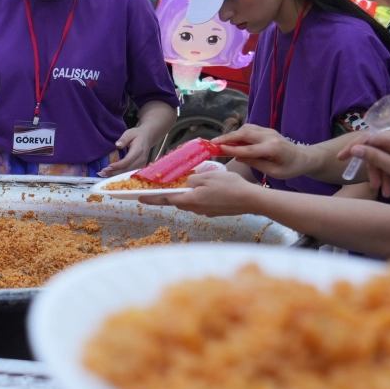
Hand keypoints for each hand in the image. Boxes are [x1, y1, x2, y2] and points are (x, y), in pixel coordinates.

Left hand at [100, 122, 165, 175]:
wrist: (148, 137)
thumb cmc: (137, 134)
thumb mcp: (129, 133)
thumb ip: (124, 139)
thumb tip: (117, 145)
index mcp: (138, 150)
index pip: (127, 161)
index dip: (118, 165)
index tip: (108, 167)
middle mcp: (141, 159)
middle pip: (127, 169)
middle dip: (114, 172)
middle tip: (102, 173)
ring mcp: (142, 164)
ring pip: (128, 173)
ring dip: (116, 175)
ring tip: (105, 174)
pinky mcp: (140, 167)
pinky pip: (130, 173)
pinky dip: (121, 174)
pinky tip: (112, 174)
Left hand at [143, 166, 260, 214]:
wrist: (250, 200)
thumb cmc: (230, 186)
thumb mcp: (208, 176)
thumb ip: (192, 179)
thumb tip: (186, 183)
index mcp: (190, 200)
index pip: (165, 199)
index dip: (151, 198)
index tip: (138, 197)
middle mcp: (195, 209)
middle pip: (177, 201)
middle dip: (168, 195)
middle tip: (160, 188)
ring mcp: (205, 212)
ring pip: (189, 202)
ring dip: (184, 195)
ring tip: (185, 185)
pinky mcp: (213, 212)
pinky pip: (200, 204)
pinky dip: (197, 197)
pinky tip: (203, 189)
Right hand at [214, 124, 312, 179]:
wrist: (303, 157)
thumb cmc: (289, 168)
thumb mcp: (273, 172)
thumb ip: (255, 163)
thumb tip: (237, 157)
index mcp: (273, 148)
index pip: (248, 149)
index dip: (232, 149)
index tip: (218, 149)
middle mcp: (269, 136)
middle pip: (244, 134)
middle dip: (227, 138)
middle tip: (212, 143)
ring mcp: (268, 131)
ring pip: (246, 129)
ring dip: (231, 134)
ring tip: (218, 142)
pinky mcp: (266, 130)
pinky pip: (249, 129)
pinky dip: (238, 133)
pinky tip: (230, 140)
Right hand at [339, 126, 389, 199]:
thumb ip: (374, 157)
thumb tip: (355, 148)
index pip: (368, 138)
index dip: (353, 149)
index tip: (340, 160)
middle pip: (378, 147)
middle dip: (374, 168)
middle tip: (374, 187)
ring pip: (388, 153)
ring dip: (384, 172)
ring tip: (386, 192)